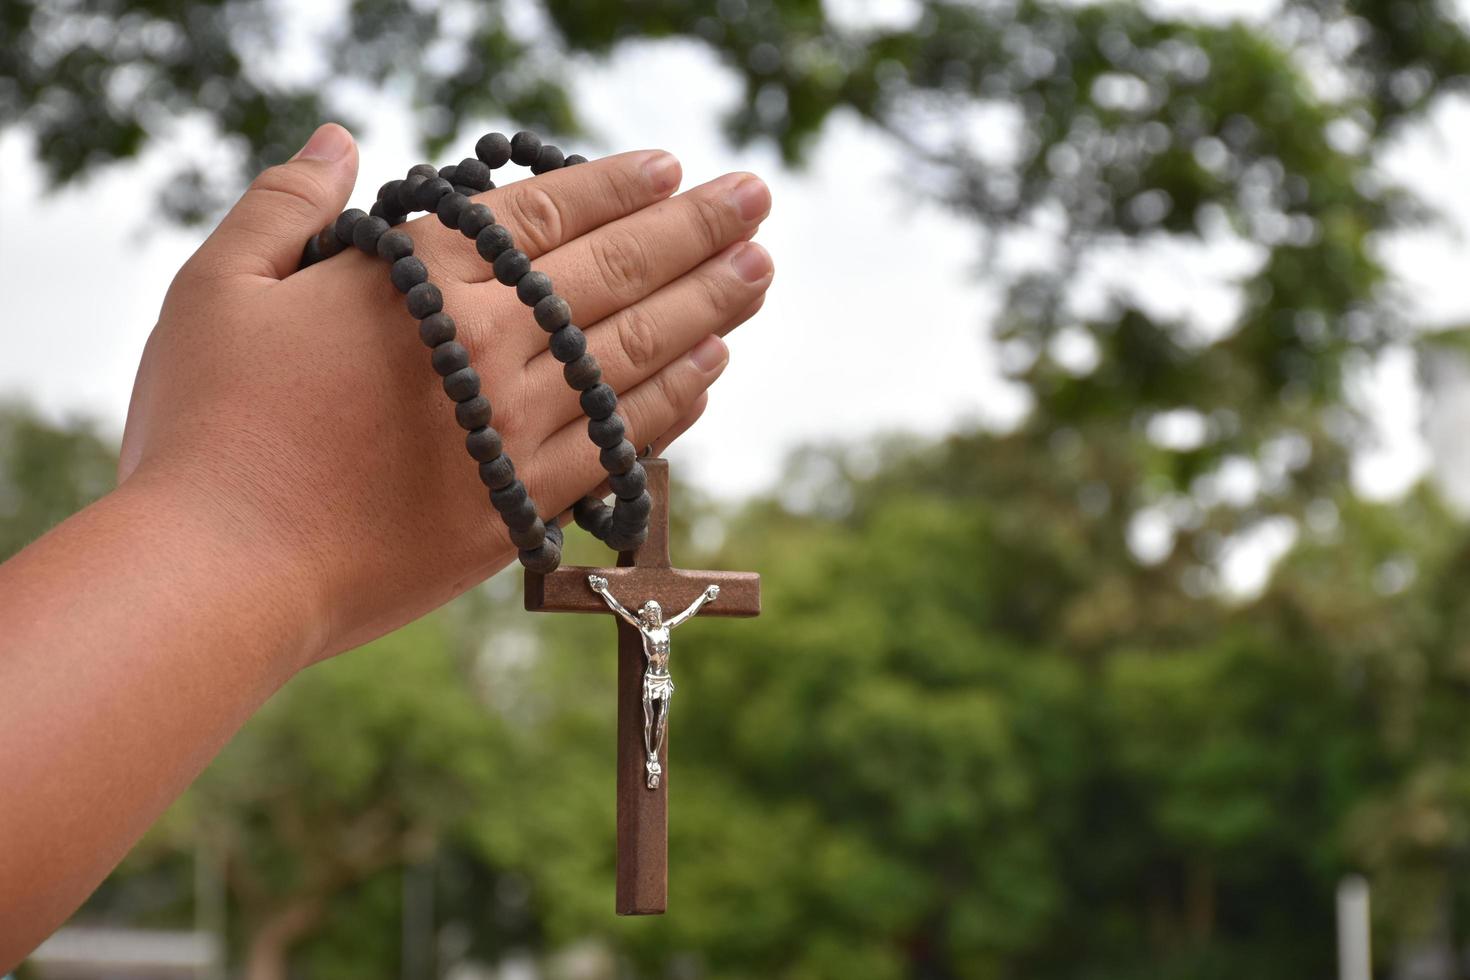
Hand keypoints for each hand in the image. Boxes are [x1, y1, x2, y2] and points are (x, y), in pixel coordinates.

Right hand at [119, 123, 772, 666]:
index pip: (547, 217)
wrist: (219, 575)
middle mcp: (492, 354)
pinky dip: (672, 404)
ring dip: (709, 309)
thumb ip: (288, 206)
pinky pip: (621, 448)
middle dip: (697, 232)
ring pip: (638, 357)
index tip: (674, 167)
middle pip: (617, 277)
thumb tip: (341, 137)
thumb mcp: (218, 288)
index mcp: (423, 288)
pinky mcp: (520, 509)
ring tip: (759, 272)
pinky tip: (708, 373)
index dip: (617, 186)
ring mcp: (515, 435)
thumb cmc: (206, 428)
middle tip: (759, 199)